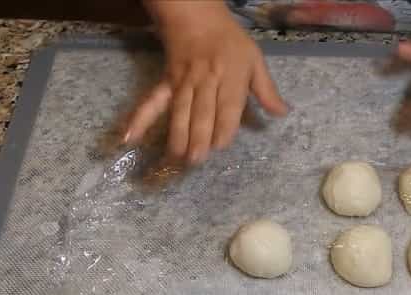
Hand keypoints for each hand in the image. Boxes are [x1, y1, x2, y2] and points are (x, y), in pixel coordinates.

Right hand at [124, 2, 286, 164]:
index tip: (220, 145)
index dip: (223, 125)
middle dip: (197, 136)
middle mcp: (206, 81)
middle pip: (201, 111)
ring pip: (179, 111)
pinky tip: (129, 138)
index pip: (227, 105)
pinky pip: (151, 101)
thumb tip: (282, 113)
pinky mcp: (166, 83)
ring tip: (176, 158)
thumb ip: (266, 90)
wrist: (195, 16)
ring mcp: (183, 83)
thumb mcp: (255, 60)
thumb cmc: (230, 42)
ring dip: (176, 134)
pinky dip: (139, 119)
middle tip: (196, 160)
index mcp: (230, 76)